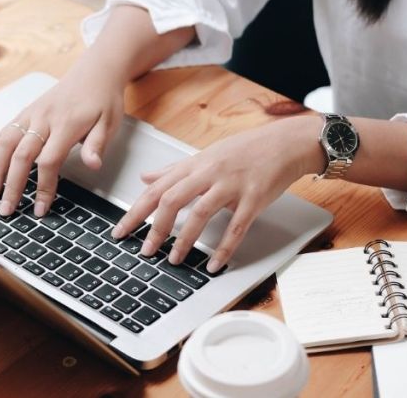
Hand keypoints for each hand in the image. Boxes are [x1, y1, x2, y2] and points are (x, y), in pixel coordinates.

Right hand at [0, 64, 125, 216]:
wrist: (94, 71)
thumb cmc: (102, 98)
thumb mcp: (110, 122)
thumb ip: (97, 145)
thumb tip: (93, 165)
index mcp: (66, 124)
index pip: (49, 160)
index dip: (43, 186)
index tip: (41, 208)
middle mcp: (43, 118)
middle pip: (21, 155)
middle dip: (12, 185)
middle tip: (6, 210)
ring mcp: (31, 115)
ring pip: (5, 143)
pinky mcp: (25, 113)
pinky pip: (2, 133)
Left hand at [111, 115, 322, 272]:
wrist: (285, 143)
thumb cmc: (246, 150)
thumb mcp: (205, 156)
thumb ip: (174, 170)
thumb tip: (146, 178)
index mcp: (195, 165)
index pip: (157, 189)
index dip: (136, 211)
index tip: (121, 231)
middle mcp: (209, 173)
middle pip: (172, 199)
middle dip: (155, 227)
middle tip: (145, 250)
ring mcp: (232, 185)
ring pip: (201, 212)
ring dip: (185, 239)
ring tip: (174, 259)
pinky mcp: (254, 198)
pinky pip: (236, 226)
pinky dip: (224, 248)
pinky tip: (213, 264)